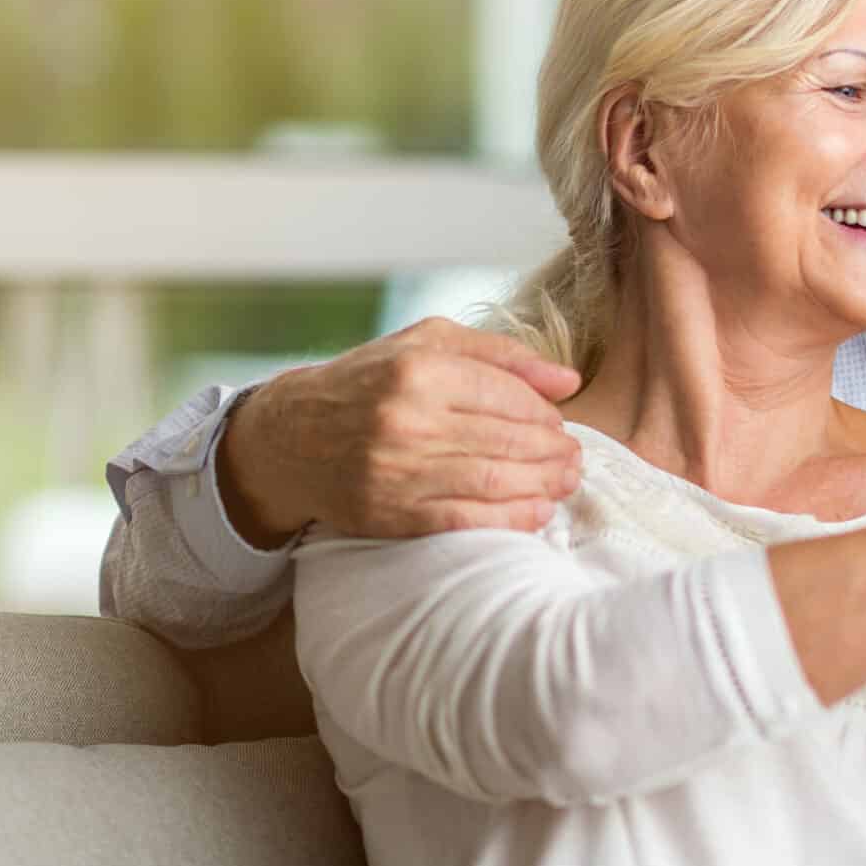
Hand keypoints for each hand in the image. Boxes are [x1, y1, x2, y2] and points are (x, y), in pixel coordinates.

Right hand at [218, 318, 584, 543]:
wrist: (290, 437)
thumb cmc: (369, 382)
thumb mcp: (426, 345)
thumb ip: (501, 355)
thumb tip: (568, 381)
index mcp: (418, 371)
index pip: (507, 396)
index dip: (544, 414)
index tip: (559, 424)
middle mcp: (406, 420)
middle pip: (507, 442)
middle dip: (553, 453)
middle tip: (574, 458)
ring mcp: (396, 472)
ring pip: (493, 482)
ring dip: (542, 486)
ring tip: (565, 482)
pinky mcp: (389, 514)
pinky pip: (465, 521)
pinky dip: (510, 520)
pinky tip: (536, 513)